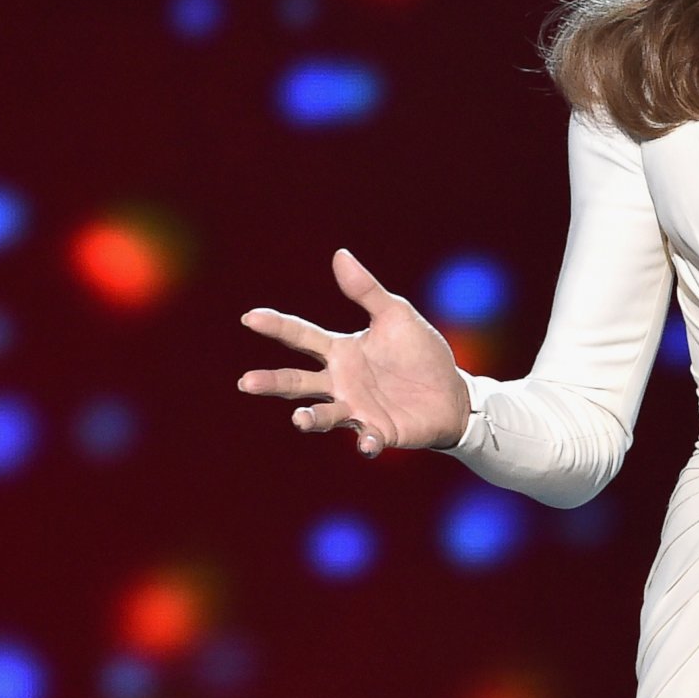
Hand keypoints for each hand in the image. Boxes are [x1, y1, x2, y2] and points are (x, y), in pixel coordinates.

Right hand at [236, 248, 471, 457]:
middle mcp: (340, 382)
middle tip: (246, 383)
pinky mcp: (379, 432)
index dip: (276, 326)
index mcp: (340, 351)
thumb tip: (339, 254)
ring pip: (323, 414)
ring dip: (310, 418)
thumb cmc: (419, 353)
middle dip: (272, 383)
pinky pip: (367, 439)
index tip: (250, 317)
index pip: (301, 336)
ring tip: (299, 419)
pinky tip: (367, 443)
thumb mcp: (395, 315)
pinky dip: (365, 443)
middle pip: (298, 382)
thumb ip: (366, 291)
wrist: (453, 393)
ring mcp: (356, 409)